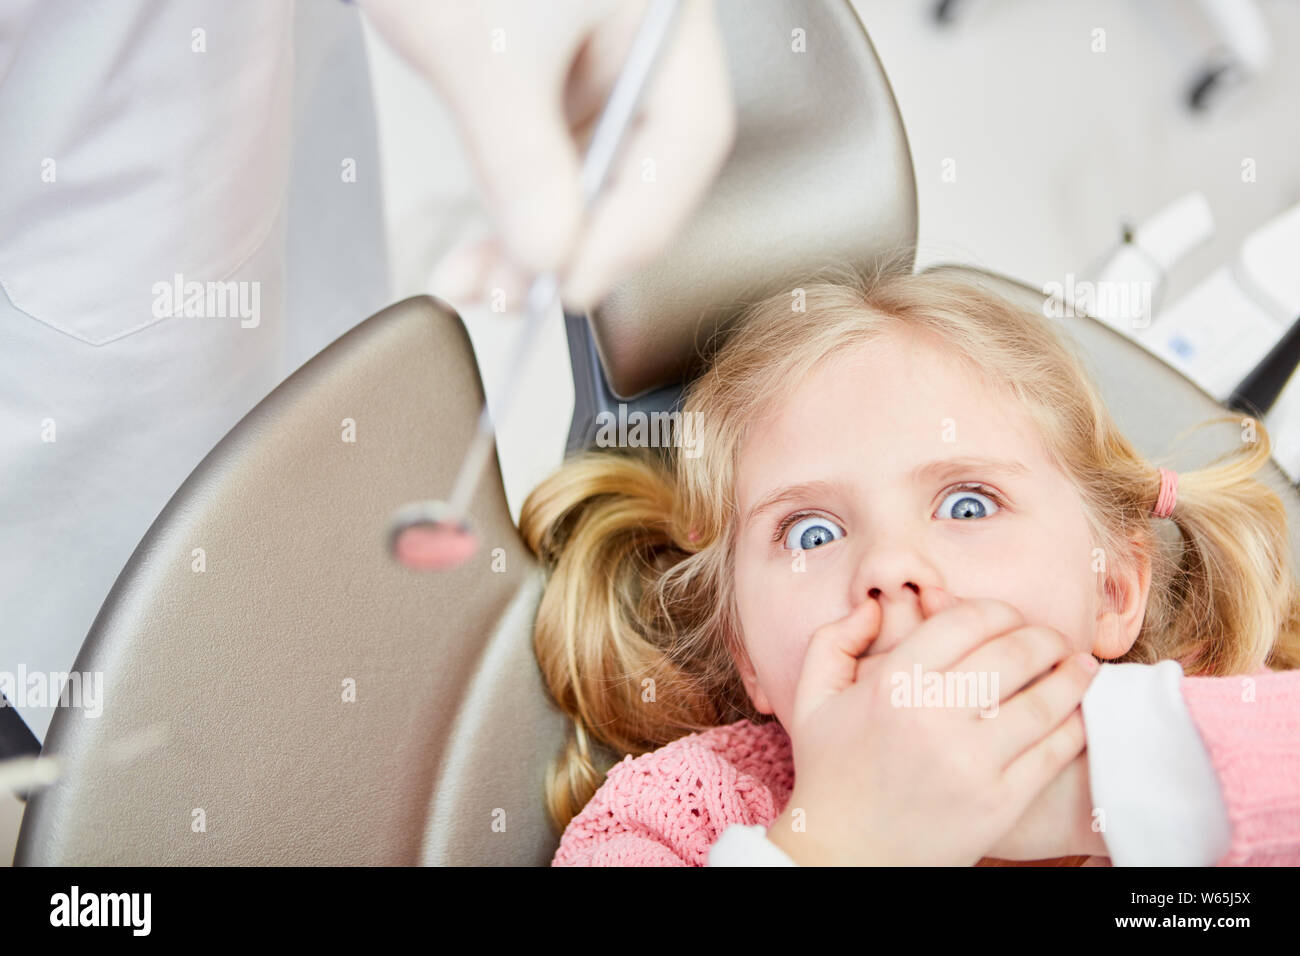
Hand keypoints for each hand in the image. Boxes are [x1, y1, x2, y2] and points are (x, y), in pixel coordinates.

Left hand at [360, 0, 736, 311]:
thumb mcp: (481, 52)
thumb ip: (520, 160)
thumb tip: (549, 253)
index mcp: (661, 18)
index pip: (684, 141)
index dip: (636, 227)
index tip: (574, 285)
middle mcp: (638, 40)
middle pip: (641, 167)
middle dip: (577, 241)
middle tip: (520, 297)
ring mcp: (593, 57)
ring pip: (589, 173)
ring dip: (538, 237)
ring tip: (482, 283)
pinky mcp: (544, 72)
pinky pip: (547, 155)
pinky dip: (515, 203)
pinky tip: (485, 244)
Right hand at [766, 588, 1097, 865]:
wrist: (845, 855)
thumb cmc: (831, 772)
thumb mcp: (814, 698)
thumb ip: (834, 639)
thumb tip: (874, 605)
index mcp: (892, 684)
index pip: (969, 620)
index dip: (998, 610)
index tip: (1007, 619)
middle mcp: (934, 718)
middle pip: (1016, 652)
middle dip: (1044, 637)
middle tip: (1052, 640)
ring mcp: (972, 763)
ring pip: (1046, 700)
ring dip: (1073, 675)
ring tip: (1080, 667)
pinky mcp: (999, 802)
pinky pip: (1054, 751)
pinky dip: (1074, 725)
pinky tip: (1075, 713)